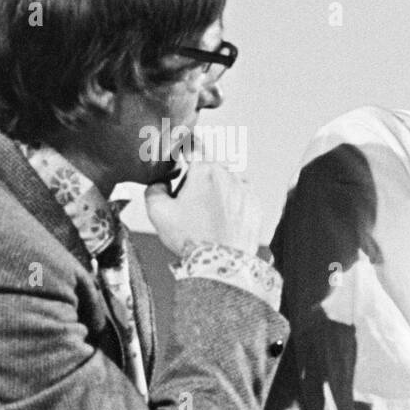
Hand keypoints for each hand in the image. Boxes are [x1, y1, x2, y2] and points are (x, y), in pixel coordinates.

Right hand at [146, 157, 261, 257]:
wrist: (223, 263)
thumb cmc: (192, 238)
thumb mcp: (158, 212)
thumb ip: (154, 189)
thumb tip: (161, 183)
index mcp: (204, 170)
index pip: (193, 146)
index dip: (184, 147)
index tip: (181, 149)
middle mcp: (229, 175)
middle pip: (209, 167)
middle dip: (198, 177)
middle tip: (190, 200)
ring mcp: (246, 190)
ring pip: (226, 181)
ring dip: (217, 190)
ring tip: (207, 214)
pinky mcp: (256, 205)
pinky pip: (240, 196)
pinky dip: (231, 203)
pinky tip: (222, 219)